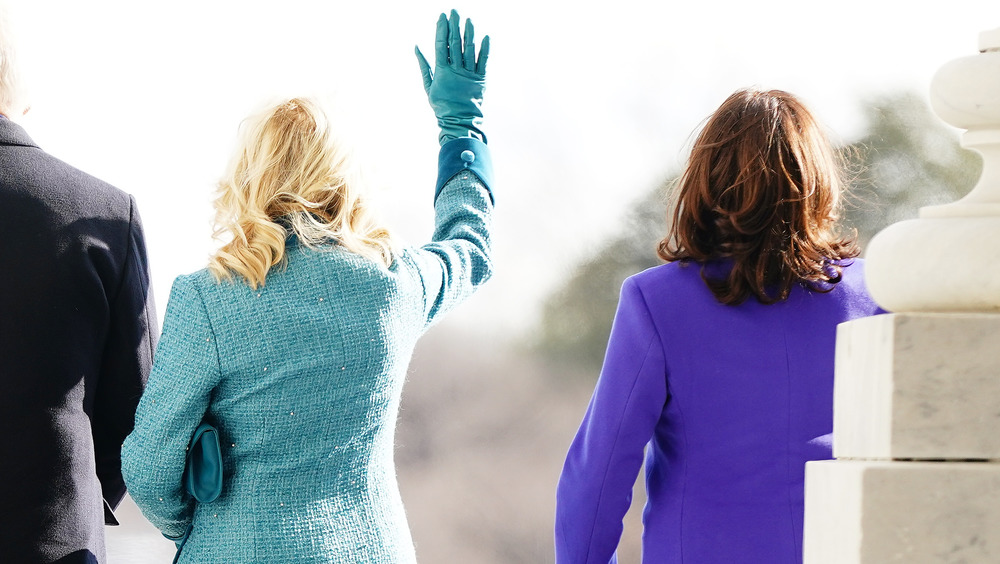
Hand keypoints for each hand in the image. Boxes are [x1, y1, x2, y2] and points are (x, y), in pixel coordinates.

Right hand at [415, 9, 489, 144]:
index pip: (441, 45)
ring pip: (469, 49)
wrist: (459, 121)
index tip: (442, 16)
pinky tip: (485, 36)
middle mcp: (456, 70)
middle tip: (454, 11)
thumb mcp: (428, 86)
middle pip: (455, 43)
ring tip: (468, 20)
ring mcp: (469, 74)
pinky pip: (483, 61)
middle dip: (454, 26)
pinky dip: (485, 49)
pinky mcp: (481, 79)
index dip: (441, 29)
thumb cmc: (441, 105)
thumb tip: (417, 47)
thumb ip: (423, 66)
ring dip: (469, 33)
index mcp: (442, 71)